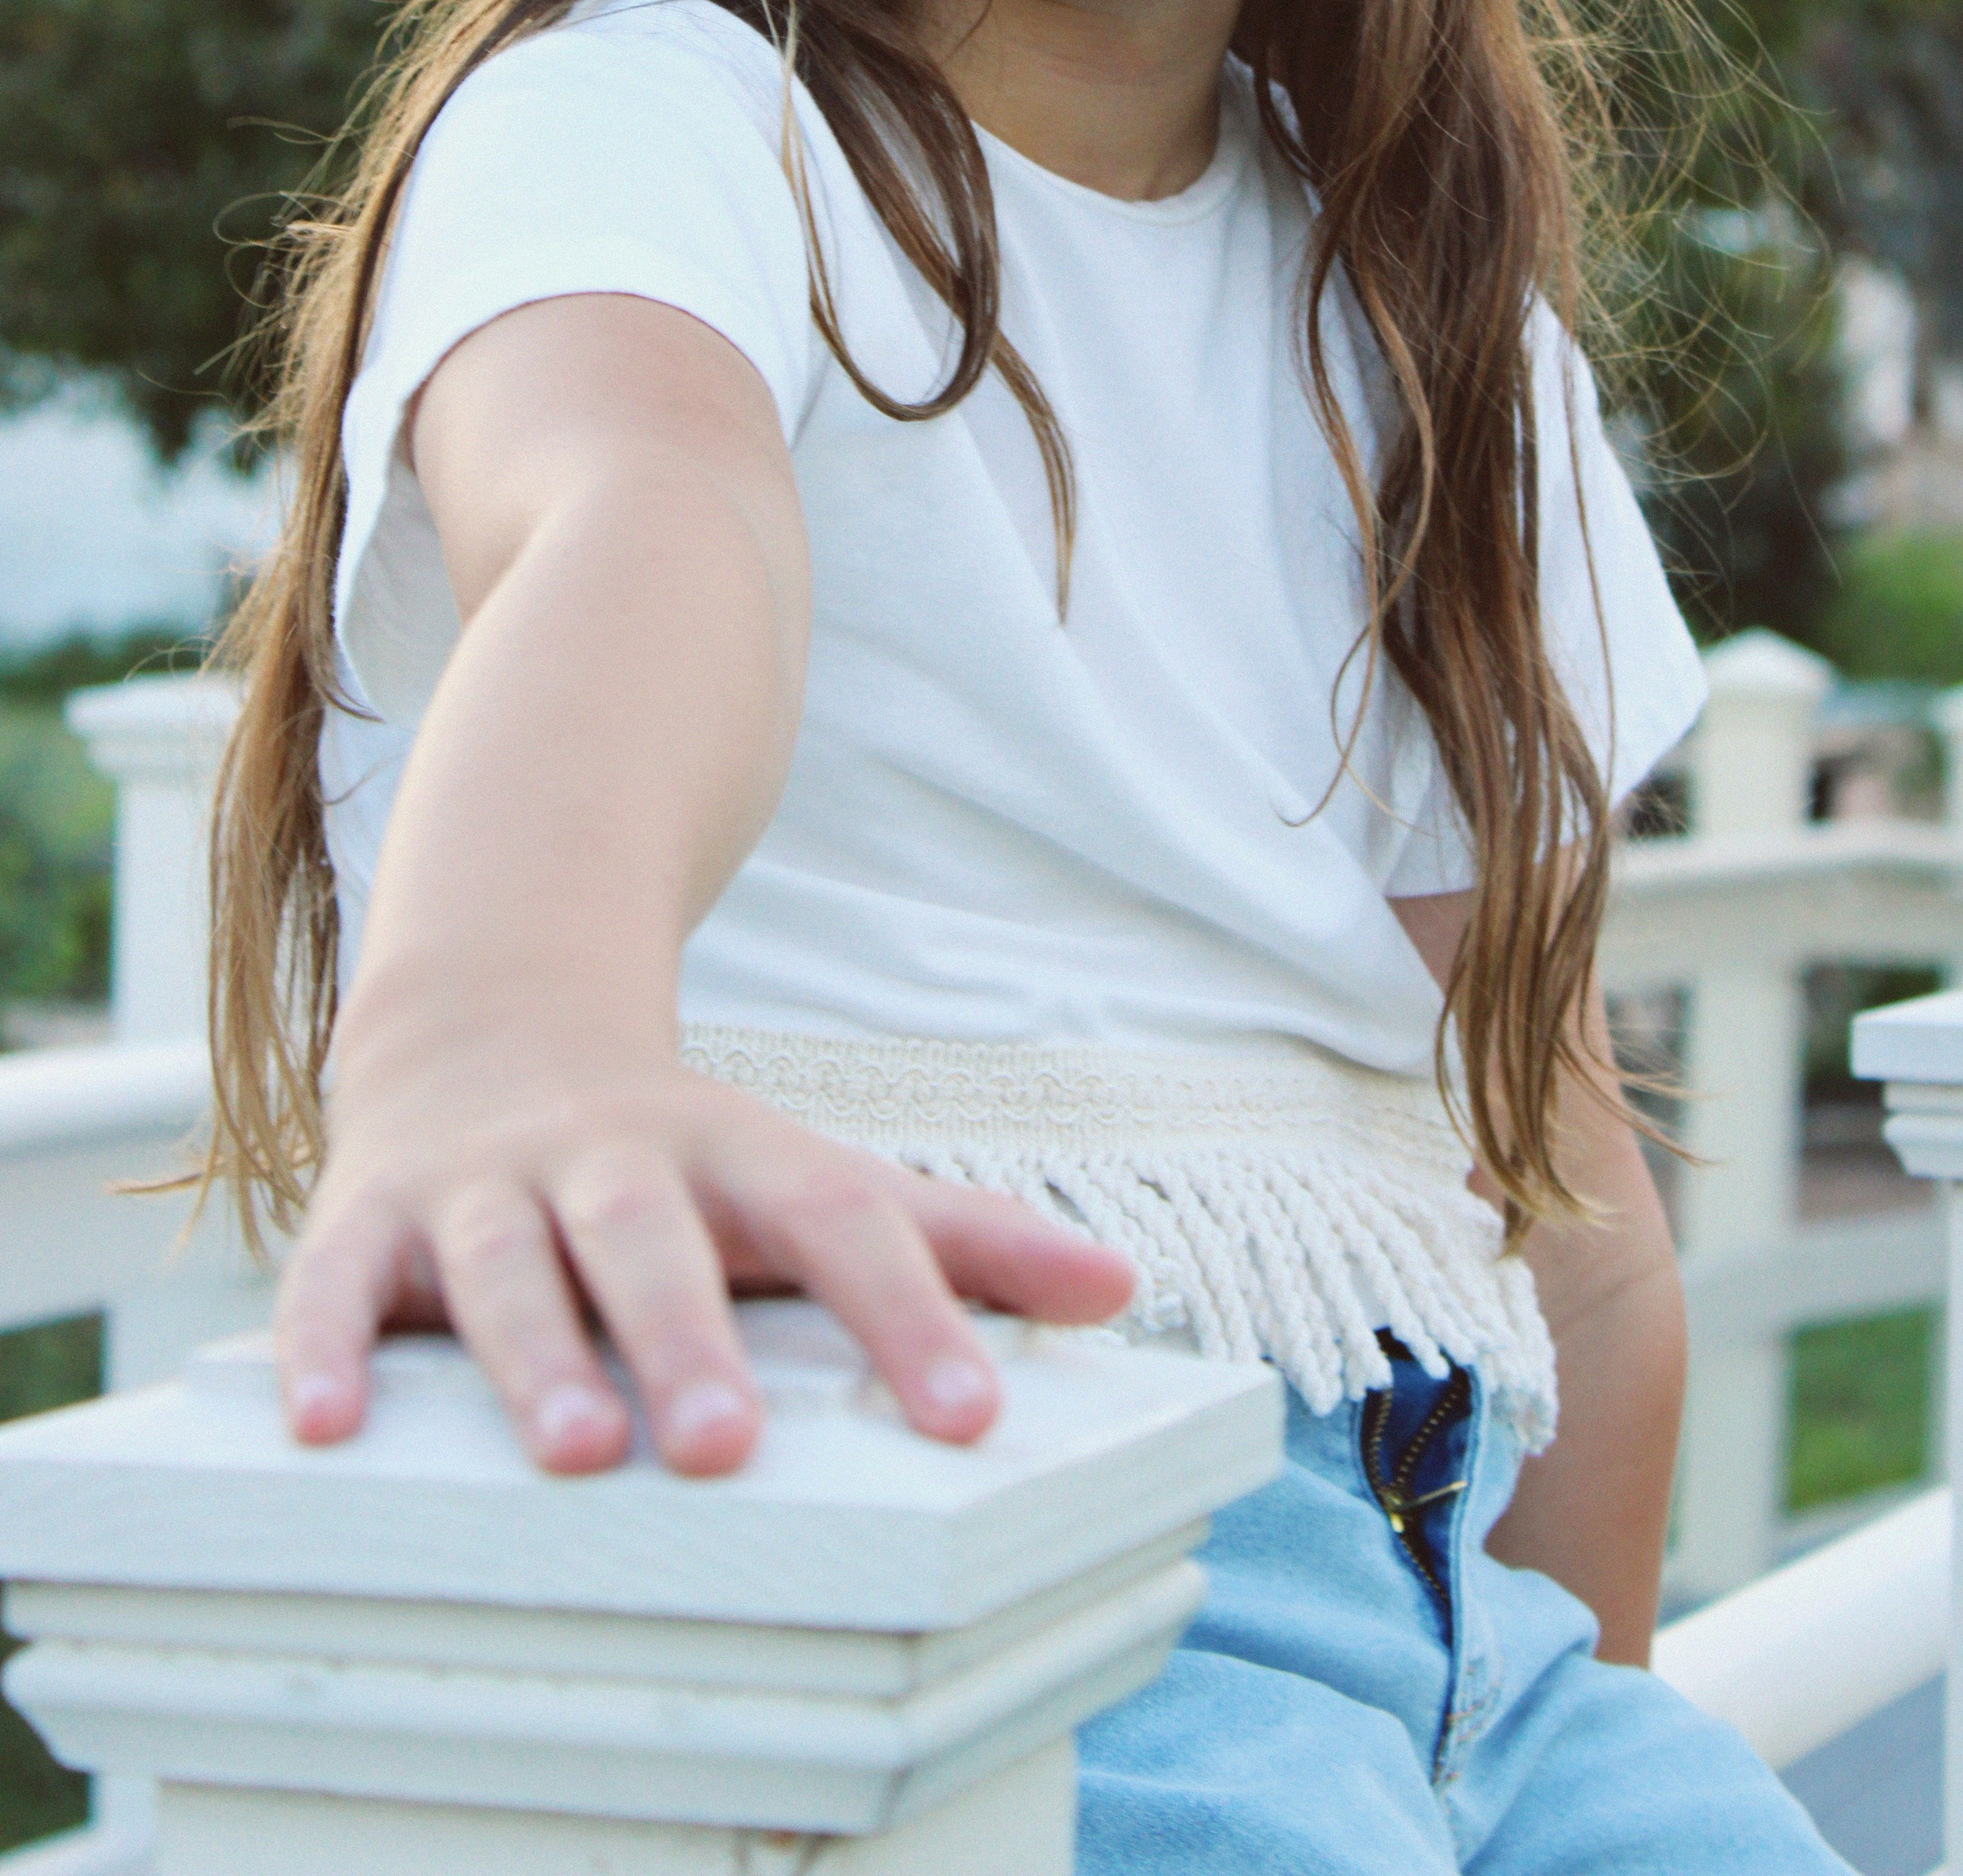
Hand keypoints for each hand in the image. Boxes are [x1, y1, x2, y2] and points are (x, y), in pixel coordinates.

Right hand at [273, 1024, 1135, 1476]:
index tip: (973, 1413)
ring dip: (532, 1352)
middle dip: (687, 1339)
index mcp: (732, 1153)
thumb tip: (1120, 1289)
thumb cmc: (678, 1155)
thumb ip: (957, 1240)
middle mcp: (608, 1158)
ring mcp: (484, 1184)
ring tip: (569, 1452)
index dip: (906, 1309)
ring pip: (507, 1260)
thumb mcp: (811, 1175)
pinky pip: (336, 1283)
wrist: (490, 1026)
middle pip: (653, 1237)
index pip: (836, 1216)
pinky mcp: (368, 1220)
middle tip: (727, 1446)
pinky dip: (326, 1347)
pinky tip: (328, 1429)